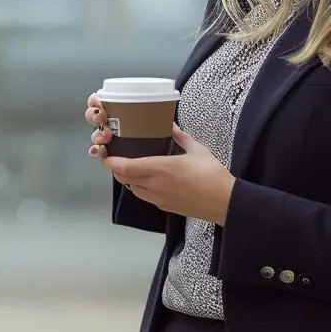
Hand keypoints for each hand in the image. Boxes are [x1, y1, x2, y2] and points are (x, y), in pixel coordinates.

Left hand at [84, 96, 235, 225]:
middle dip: (115, 169)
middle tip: (114, 157)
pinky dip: (139, 187)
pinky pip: (144, 196)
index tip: (105, 153)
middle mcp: (154, 185)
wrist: (225, 203)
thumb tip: (170, 124)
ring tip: (129, 167)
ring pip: (133, 189)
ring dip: (127, 179)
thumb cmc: (212, 174)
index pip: (124, 167)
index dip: (110, 162)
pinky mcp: (165, 207)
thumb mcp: (197, 150)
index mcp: (159, 168)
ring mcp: (158, 198)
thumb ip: (181, 137)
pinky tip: (146, 179)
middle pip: (124, 178)